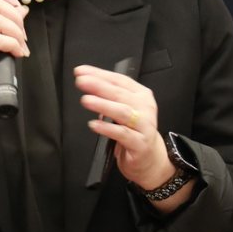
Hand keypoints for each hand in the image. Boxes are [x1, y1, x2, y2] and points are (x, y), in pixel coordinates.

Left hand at [74, 64, 175, 191]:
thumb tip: (88, 84)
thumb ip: (110, 97)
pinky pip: (122, 134)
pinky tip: (94, 124)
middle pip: (120, 94)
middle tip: (81, 81)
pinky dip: (107, 128)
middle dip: (98, 86)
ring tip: (86, 100)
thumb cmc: (135, 132)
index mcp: (141, 95)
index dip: (99, 74)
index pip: (119, 80)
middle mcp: (144, 108)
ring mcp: (144, 126)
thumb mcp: (124, 110)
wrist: (151, 159)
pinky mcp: (140, 144)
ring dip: (102, 105)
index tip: (81, 71)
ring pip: (122, 112)